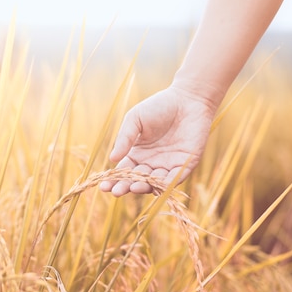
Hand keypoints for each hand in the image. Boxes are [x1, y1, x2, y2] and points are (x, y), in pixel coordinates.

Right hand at [100, 85, 215, 196]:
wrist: (188, 99)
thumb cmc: (159, 106)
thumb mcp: (136, 119)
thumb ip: (125, 138)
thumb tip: (112, 160)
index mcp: (138, 154)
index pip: (124, 171)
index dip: (114, 180)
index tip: (103, 186)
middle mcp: (152, 163)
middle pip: (137, 180)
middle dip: (126, 187)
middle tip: (116, 192)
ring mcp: (168, 166)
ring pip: (155, 183)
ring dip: (144, 188)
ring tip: (134, 187)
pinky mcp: (185, 165)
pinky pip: (175, 178)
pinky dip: (166, 184)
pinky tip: (157, 186)